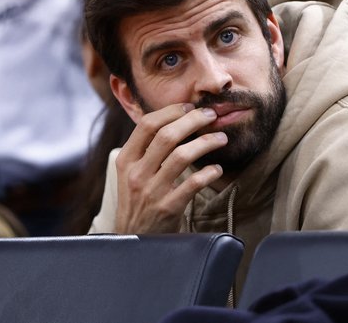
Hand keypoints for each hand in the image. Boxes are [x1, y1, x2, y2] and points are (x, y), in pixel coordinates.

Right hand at [114, 104, 228, 233]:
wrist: (133, 240)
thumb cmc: (138, 201)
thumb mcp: (132, 174)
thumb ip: (146, 151)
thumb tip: (175, 120)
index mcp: (126, 160)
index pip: (146, 125)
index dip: (170, 111)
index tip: (189, 106)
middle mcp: (136, 174)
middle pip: (167, 136)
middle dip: (193, 120)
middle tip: (211, 115)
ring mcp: (151, 192)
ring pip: (182, 156)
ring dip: (206, 143)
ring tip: (221, 138)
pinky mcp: (168, 208)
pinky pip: (193, 184)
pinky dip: (209, 173)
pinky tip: (217, 169)